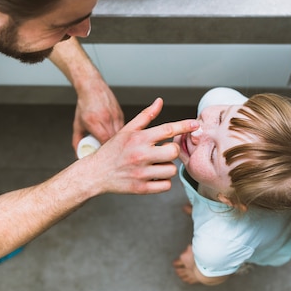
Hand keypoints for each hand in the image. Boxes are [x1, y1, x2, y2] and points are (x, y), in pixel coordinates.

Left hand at [47, 38, 124, 149]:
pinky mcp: (121, 114)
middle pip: (115, 141)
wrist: (92, 87)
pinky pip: (125, 129)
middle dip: (114, 151)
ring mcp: (115, 116)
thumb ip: (77, 140)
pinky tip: (120, 140)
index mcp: (94, 122)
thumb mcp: (78, 124)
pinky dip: (123, 136)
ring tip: (116, 150)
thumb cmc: (84, 105)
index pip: (104, 143)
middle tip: (111, 158)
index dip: (105, 153)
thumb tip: (78, 153)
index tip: (104, 159)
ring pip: (122, 136)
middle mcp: (106, 119)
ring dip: (120, 144)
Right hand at [84, 98, 198, 194]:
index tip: (195, 125)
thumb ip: (146, 116)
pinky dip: (163, 181)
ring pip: (171, 170)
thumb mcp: (127, 130)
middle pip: (174, 151)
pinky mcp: (141, 188)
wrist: (95, 173)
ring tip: (156, 165)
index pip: (168, 129)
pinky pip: (166, 185)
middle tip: (164, 151)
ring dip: (167, 167)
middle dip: (173, 151)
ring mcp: (141, 173)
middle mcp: (140, 154)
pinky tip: (154, 176)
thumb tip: (159, 101)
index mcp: (139, 138)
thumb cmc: (112, 150)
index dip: (185, 126)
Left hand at [173, 244, 200, 283]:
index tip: (175, 263)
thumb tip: (188, 247)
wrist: (206, 266)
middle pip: (179, 271)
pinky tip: (189, 280)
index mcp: (184, 259)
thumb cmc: (200, 256)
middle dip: (177, 270)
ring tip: (181, 275)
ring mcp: (190, 274)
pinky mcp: (195, 279)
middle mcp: (185, 268)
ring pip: (183, 276)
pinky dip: (188, 280)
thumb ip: (190, 248)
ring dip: (182, 276)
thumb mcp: (193, 248)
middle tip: (176, 270)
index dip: (175, 263)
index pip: (176, 262)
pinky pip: (189, 281)